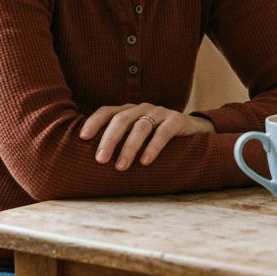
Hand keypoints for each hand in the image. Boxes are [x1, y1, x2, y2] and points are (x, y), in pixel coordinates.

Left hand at [80, 103, 214, 169]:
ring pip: (141, 126)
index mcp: (129, 111)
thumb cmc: (157, 139)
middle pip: (121, 119)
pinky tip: (145, 161)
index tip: (82, 137)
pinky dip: (153, 147)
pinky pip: (163, 132)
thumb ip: (119, 142)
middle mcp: (142, 108)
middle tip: (101, 160)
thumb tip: (92, 162)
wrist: (194, 132)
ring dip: (129, 147)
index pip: (107, 111)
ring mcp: (160, 112)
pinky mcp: (177, 120)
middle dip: (109, 139)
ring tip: (121, 167)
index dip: (94, 122)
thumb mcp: (136, 137)